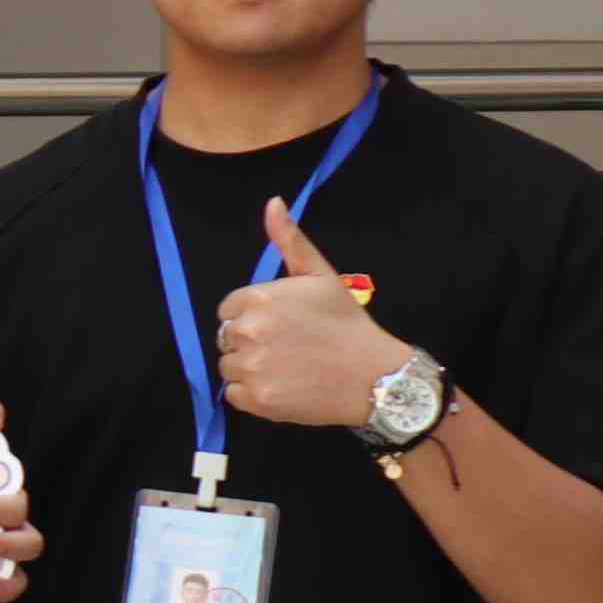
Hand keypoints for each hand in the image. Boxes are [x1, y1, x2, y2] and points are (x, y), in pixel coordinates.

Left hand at [214, 197, 415, 432]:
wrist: (375, 375)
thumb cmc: (347, 323)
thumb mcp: (320, 275)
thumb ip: (290, 240)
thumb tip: (273, 202)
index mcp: (257, 298)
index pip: (229, 309)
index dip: (253, 316)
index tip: (281, 324)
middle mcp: (248, 331)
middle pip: (227, 337)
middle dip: (250, 341)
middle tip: (288, 347)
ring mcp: (251, 368)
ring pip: (229, 366)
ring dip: (250, 368)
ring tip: (288, 367)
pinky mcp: (256, 400)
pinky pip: (234, 395)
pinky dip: (253, 394)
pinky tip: (283, 386)